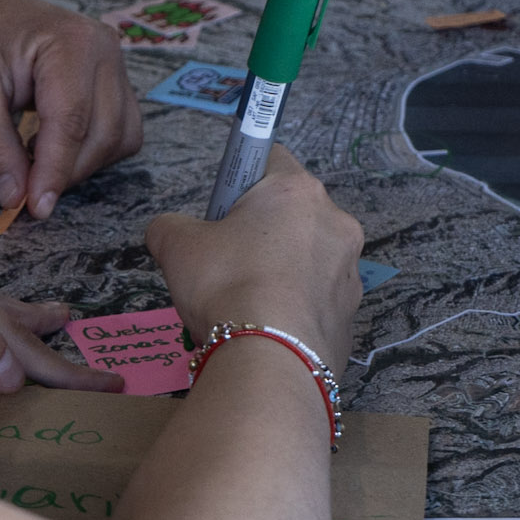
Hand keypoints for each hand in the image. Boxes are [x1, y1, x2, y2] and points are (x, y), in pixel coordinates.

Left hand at [0, 0, 140, 220]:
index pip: (72, 122)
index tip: (35, 209)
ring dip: (82, 164)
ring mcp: (115, 62)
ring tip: (35, 162)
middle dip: (65, 172)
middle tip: (23, 191)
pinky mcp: (115, 78)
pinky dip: (93, 150)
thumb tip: (16, 199)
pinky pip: (121, 129)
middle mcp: (105, 49)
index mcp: (70, 43)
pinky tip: (55, 147)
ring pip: (119, 137)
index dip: (54, 172)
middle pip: (103, 134)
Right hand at [145, 148, 363, 370]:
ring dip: (281, 272)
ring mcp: (350, 272)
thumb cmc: (226, 285)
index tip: (223, 211)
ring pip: (308, 259)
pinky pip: (316, 302)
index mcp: (298, 191)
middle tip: (227, 261)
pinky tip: (266, 330)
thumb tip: (167, 232)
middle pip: (292, 214)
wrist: (268, 362)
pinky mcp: (352, 315)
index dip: (241, 180)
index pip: (271, 157)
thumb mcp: (176, 245)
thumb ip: (169, 227)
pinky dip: (294, 309)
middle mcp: (336, 223)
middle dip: (261, 232)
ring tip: (245, 304)